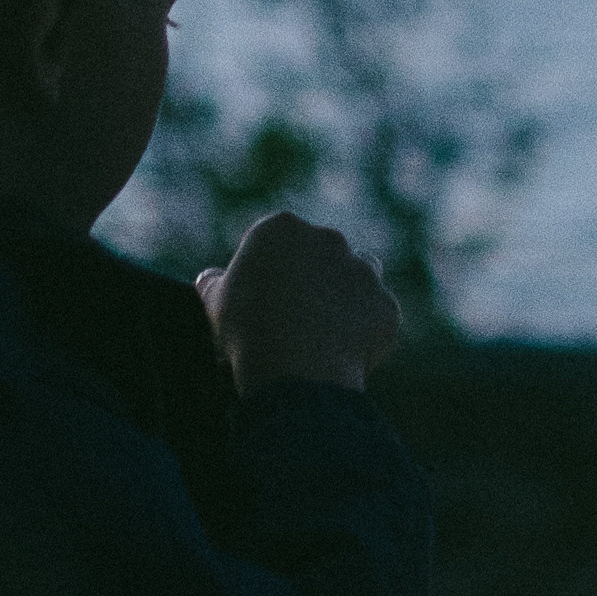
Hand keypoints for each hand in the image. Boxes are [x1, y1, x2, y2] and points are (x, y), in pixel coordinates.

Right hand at [198, 213, 400, 396]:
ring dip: (346, 297)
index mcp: (282, 228)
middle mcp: (329, 239)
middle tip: (295, 320)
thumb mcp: (216, 303)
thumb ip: (214, 284)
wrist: (297, 367)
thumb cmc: (249, 330)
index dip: (273, 273)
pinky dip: (364, 332)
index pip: (280, 244)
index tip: (265, 302)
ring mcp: (363, 271)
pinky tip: (342, 355)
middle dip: (312, 281)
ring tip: (324, 334)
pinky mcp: (386, 304)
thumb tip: (210, 278)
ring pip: (357, 279)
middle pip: (321, 256)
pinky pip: (376, 316)